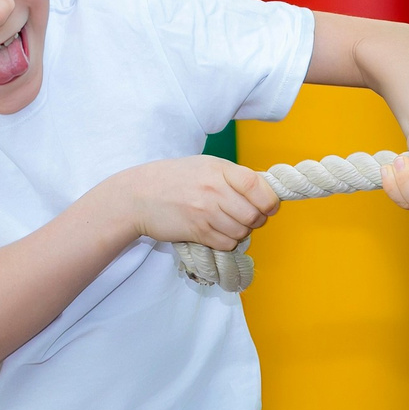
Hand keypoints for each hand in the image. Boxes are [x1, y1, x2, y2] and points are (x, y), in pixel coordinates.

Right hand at [110, 156, 278, 251]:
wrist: (138, 196)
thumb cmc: (174, 179)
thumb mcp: (205, 166)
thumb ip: (234, 177)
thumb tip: (265, 192)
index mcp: (220, 169)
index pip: (258, 187)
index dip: (270, 201)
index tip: (269, 206)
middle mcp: (214, 190)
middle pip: (254, 215)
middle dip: (257, 220)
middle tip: (248, 217)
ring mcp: (205, 212)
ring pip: (242, 232)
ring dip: (241, 232)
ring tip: (228, 224)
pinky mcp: (197, 232)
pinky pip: (226, 244)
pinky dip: (227, 242)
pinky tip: (217, 232)